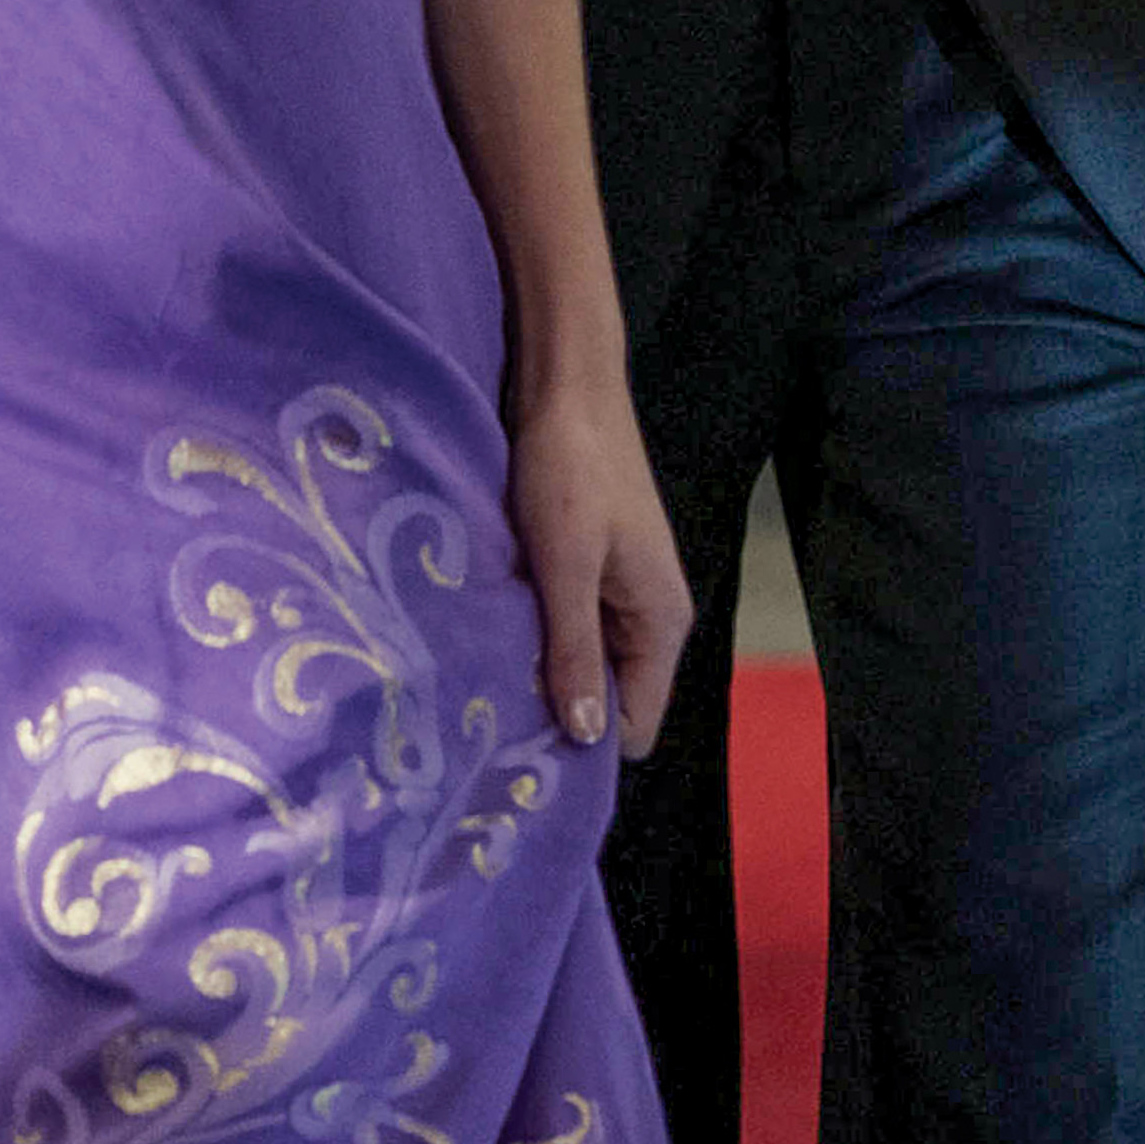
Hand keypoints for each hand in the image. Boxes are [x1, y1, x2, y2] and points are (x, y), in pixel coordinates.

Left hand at [504, 368, 690, 755]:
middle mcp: (649, 616)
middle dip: (559, 713)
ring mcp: (621, 593)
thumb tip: (586, 737)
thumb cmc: (570, 470)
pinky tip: (496, 636)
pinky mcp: (593, 570)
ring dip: (543, 672)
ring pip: (586, 663)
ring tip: (485, 683)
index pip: (635, 724)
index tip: (522, 757)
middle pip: (610, 699)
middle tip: (489, 726)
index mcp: (660, 621)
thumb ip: (575, 651)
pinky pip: (571, 628)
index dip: (585, 745)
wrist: (569, 386)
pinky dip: (539, 636)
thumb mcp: (566, 565)